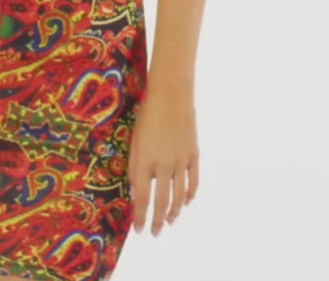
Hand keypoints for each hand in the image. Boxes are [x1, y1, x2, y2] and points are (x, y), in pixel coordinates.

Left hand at [127, 80, 198, 235]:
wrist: (171, 95)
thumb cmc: (147, 115)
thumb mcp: (134, 140)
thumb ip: (134, 167)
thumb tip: (136, 191)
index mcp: (145, 161)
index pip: (142, 198)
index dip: (140, 216)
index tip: (138, 230)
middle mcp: (164, 164)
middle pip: (161, 202)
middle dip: (156, 221)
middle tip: (154, 233)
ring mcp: (181, 161)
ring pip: (179, 196)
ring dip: (173, 212)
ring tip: (169, 221)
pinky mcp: (194, 155)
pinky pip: (193, 182)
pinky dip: (190, 195)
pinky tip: (185, 202)